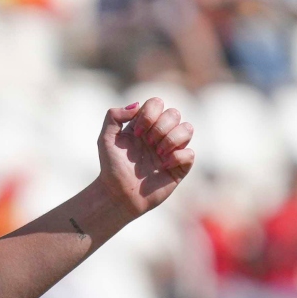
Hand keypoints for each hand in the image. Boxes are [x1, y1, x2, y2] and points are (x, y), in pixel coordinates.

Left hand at [96, 97, 195, 216]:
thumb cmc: (111, 167)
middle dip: (161, 127)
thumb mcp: (106, 138)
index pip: (157, 103)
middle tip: (148, 143)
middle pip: (174, 113)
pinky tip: (163, 166)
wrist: (117, 194)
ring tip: (158, 154)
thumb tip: (137, 105)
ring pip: (187, 128)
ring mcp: (171, 150)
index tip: (136, 133)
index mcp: (145, 125)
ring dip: (172, 139)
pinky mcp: (179, 168)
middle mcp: (160, 135)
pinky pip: (190, 153)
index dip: (149, 114)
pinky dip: (177, 157)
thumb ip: (114, 115)